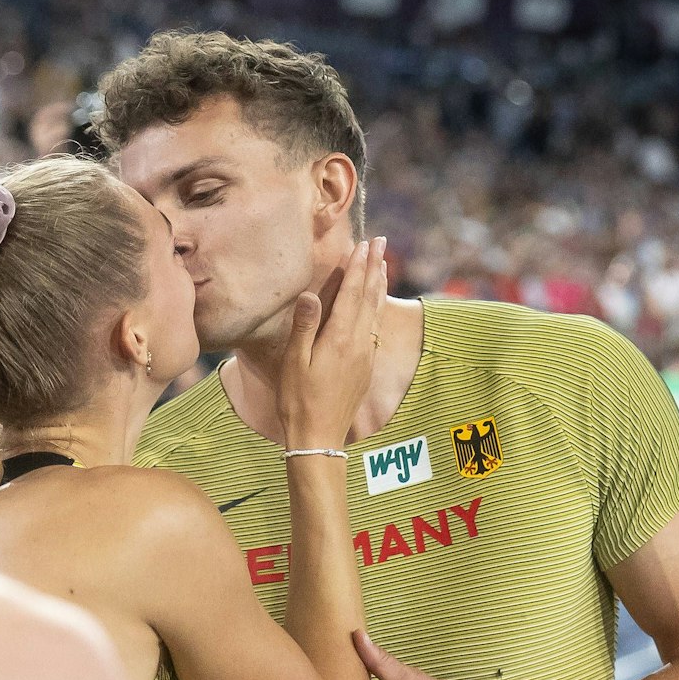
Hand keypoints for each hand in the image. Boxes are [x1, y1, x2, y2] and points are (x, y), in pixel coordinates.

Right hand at [278, 237, 386, 448]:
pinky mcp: (366, 366)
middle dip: (374, 267)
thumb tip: (312, 294)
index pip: (353, 293)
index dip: (358, 267)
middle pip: (370, 296)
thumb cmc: (299, 400)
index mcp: (340, 338)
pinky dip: (377, 307)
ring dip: (379, 284)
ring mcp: (365, 355)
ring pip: (376, 311)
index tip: (364, 243)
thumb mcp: (295, 362)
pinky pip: (375, 326)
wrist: (319, 437)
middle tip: (381, 242)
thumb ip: (305, 327)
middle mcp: (358, 343)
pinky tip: (376, 303)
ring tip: (383, 264)